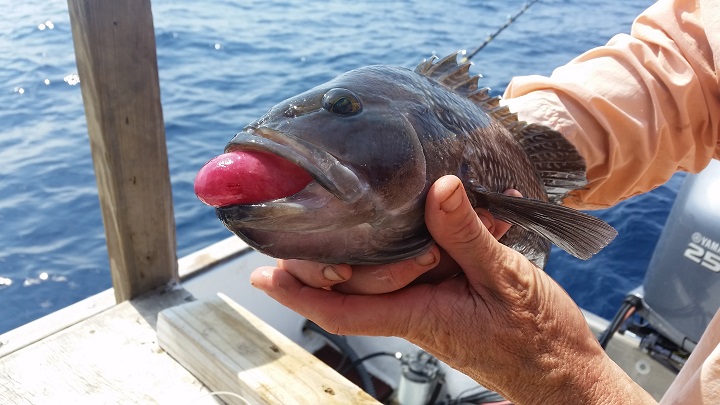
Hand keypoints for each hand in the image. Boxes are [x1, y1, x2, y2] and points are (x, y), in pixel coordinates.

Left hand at [250, 175, 653, 403]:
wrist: (562, 373)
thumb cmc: (536, 341)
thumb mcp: (504, 281)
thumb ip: (467, 237)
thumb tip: (438, 190)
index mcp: (419, 312)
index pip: (342, 309)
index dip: (299, 292)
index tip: (260, 275)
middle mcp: (415, 308)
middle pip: (352, 285)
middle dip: (323, 256)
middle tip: (300, 217)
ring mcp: (430, 301)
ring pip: (382, 270)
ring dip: (369, 241)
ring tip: (350, 205)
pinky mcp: (448, 293)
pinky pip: (417, 265)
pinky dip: (412, 240)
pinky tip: (427, 213)